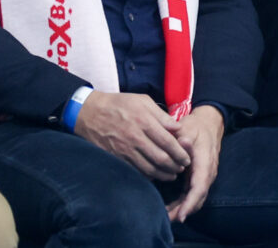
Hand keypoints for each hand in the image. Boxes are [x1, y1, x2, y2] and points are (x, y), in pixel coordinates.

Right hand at [74, 91, 190, 180]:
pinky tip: (155, 175)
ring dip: (164, 174)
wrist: (89, 113)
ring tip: (172, 174)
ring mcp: (125, 150)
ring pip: (150, 169)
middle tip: (182, 168)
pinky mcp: (117, 158)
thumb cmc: (119, 104)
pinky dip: (148, 176)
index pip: (168, 142)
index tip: (187, 158)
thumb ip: (161, 115)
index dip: (181, 153)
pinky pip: (136, 171)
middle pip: (161, 159)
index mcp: (144, 121)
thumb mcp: (142, 101)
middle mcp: (136, 138)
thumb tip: (177, 128)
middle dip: (175, 166)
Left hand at [166, 105, 224, 222]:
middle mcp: (207, 173)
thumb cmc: (196, 126)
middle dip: (183, 211)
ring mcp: (204, 176)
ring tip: (165, 217)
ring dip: (182, 209)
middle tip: (166, 221)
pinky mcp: (199, 177)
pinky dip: (182, 203)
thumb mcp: (188, 128)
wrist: (208, 124)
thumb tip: (181, 144)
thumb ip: (183, 137)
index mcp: (205, 162)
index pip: (199, 187)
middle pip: (198, 198)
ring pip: (195, 198)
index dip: (190, 203)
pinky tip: (169, 207)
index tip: (181, 216)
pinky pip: (192, 194)